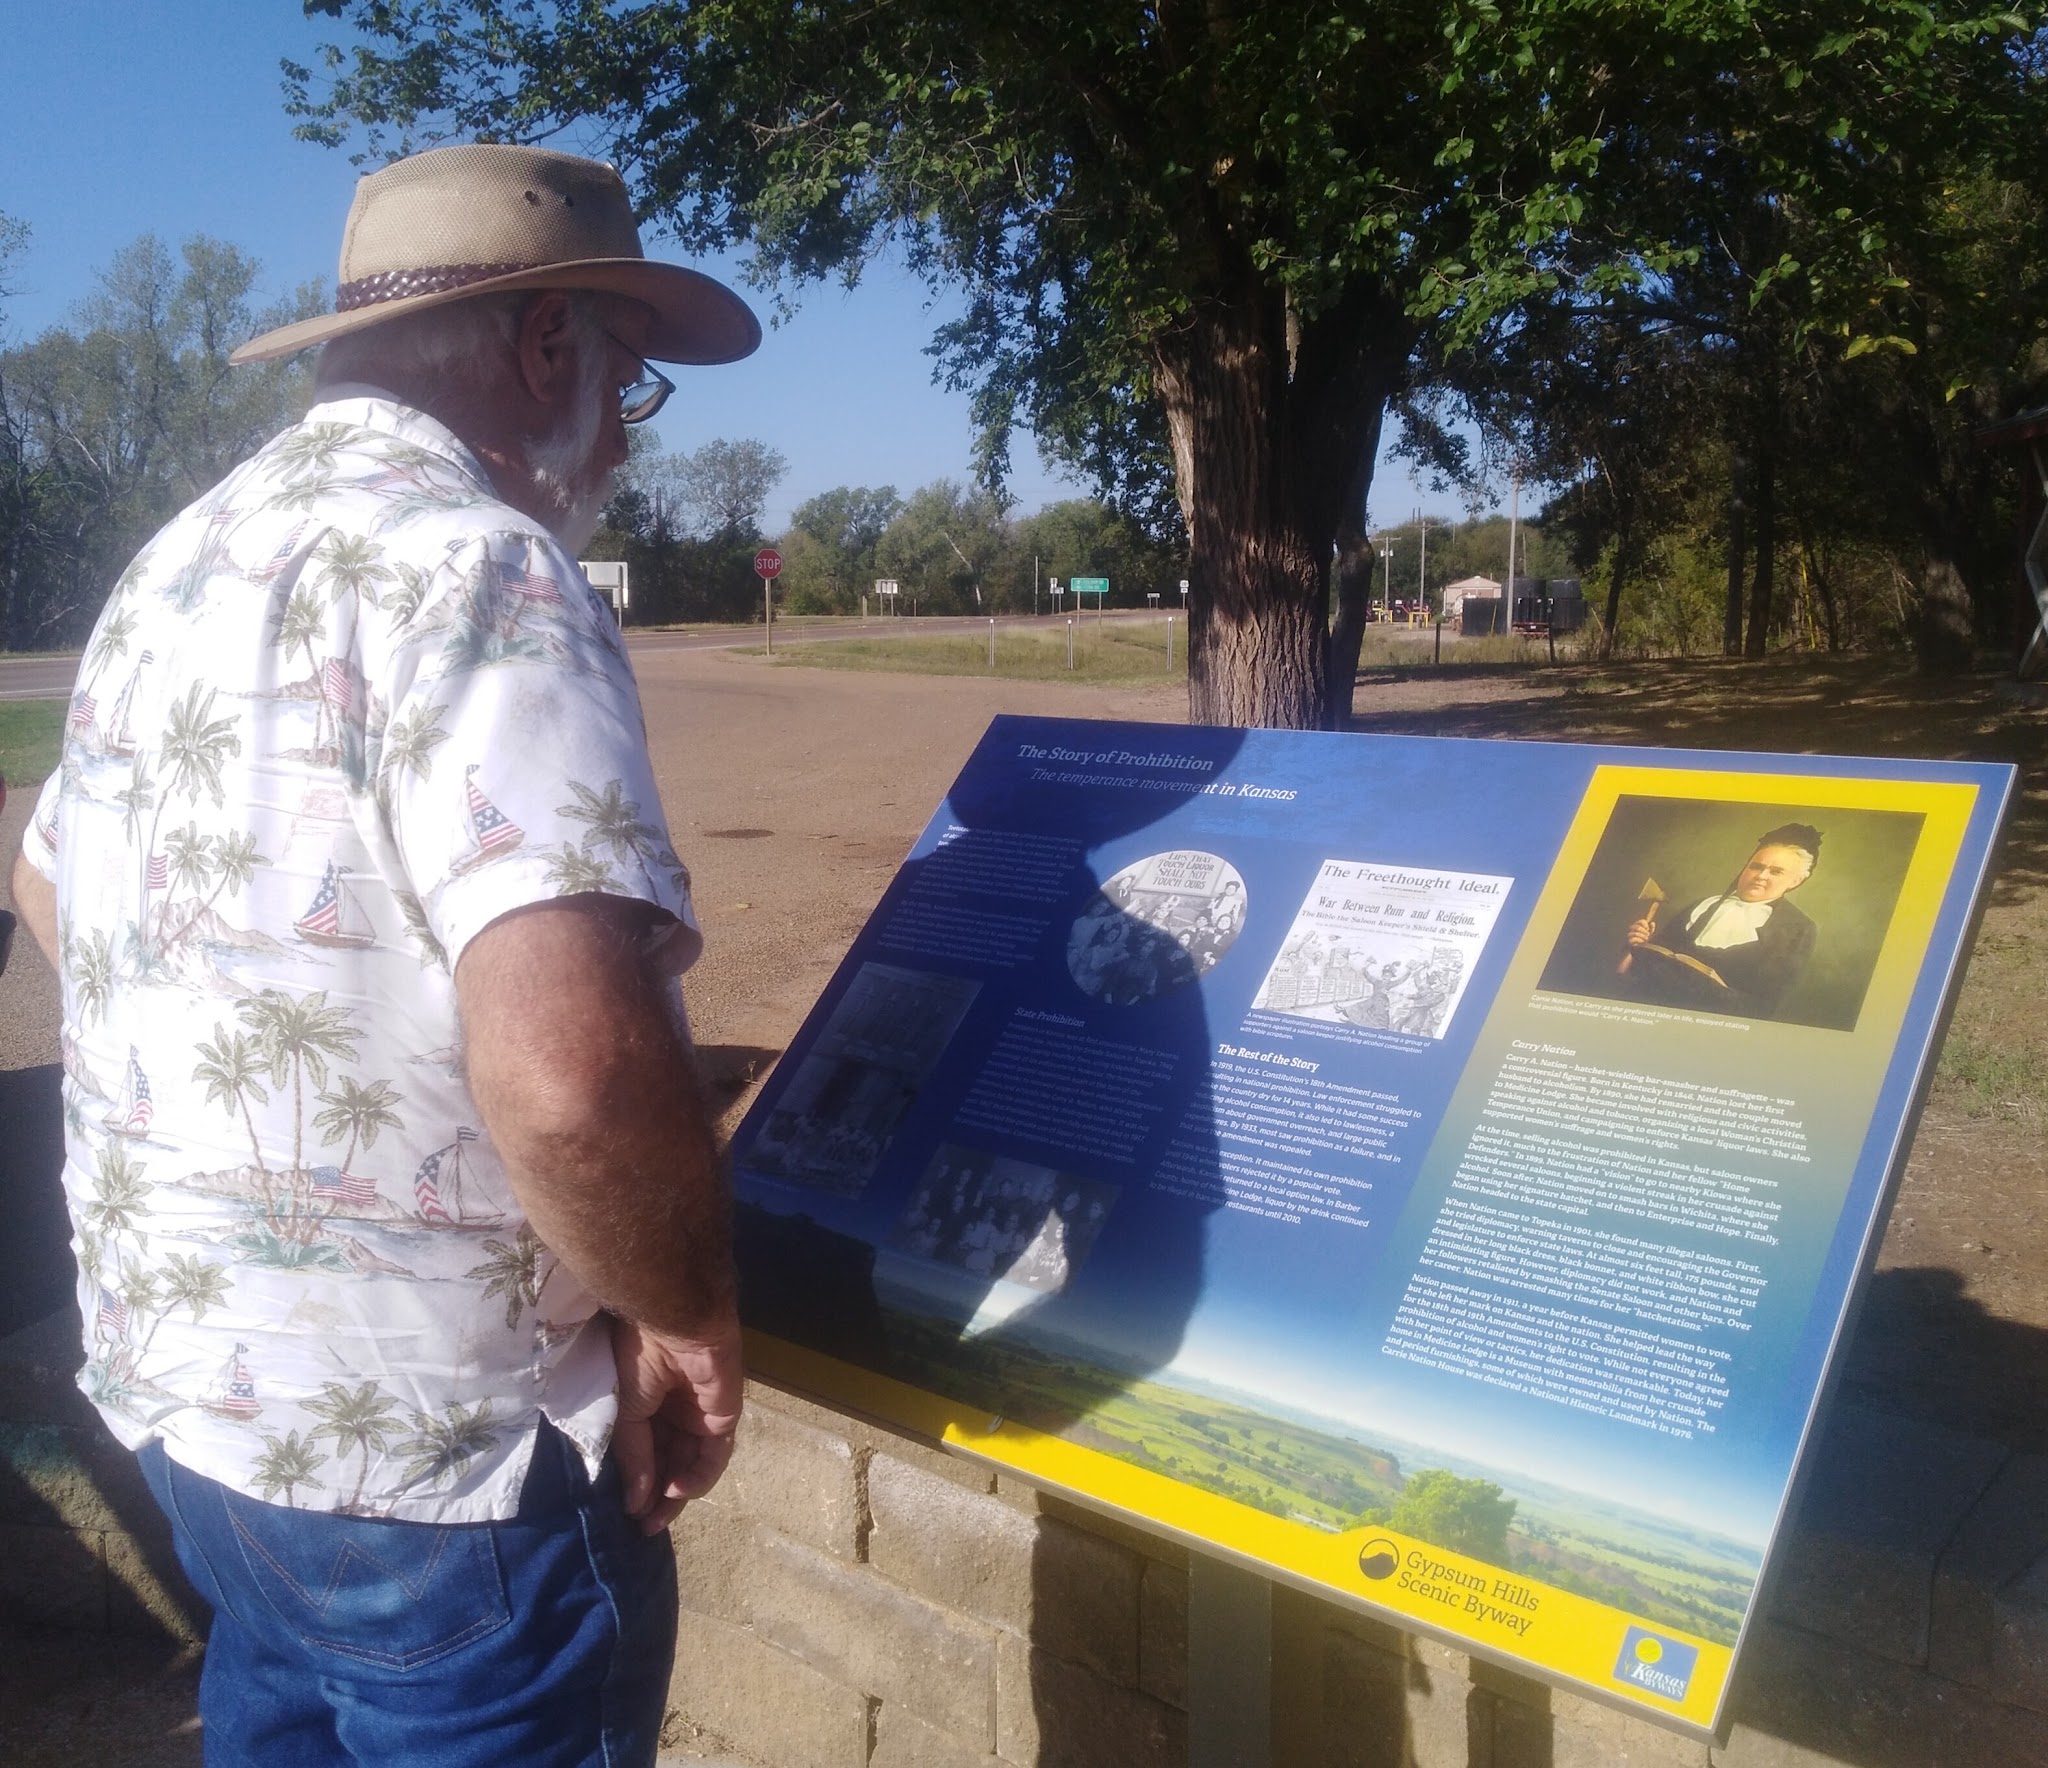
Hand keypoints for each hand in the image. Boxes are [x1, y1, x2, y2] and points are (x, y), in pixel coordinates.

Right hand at [611, 1311, 743, 1533]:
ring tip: (656, 1520)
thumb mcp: (625, 1411)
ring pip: (689, 1465)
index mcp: (646, 1405)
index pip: (643, 1453)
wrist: (677, 1323)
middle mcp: (672, 1413)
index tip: (624, 1515)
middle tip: (643, 1529)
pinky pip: (713, 1455)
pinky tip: (676, 1490)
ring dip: (674, 1495)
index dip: (635, 1484)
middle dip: (655, 1497)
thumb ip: (633, 1456)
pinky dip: (697, 1477)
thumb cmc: (642, 1356)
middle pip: (667, 1464)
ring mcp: (699, 1416)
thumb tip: (633, 1504)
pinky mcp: (723, 1417)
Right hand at [1625, 915, 1654, 946]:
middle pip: (1638, 927)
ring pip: (1636, 934)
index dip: (1645, 925)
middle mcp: (1633, 928)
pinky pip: (1634, 939)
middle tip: (1648, 935)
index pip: (1641, 921)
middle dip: (1644, 932)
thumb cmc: (1646, 937)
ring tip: (1646, 938)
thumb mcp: (1650, 932)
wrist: (1643, 946)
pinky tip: (1642, 941)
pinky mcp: (1630, 940)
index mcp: (1638, 924)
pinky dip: (1639, 940)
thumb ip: (1651, 927)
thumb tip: (1652, 922)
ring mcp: (1630, 934)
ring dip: (1643, 936)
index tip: (1648, 929)